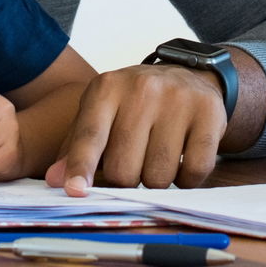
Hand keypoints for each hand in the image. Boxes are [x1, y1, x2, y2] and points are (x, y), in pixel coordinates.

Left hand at [46, 64, 222, 194]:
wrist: (187, 76)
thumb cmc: (134, 104)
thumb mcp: (100, 115)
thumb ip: (76, 148)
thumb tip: (57, 181)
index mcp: (107, 88)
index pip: (90, 136)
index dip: (82, 167)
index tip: (76, 191)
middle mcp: (142, 89)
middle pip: (124, 169)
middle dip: (126, 180)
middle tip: (133, 162)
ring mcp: (178, 98)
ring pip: (158, 177)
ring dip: (155, 180)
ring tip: (157, 156)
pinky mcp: (208, 112)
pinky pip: (193, 171)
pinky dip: (185, 178)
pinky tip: (181, 157)